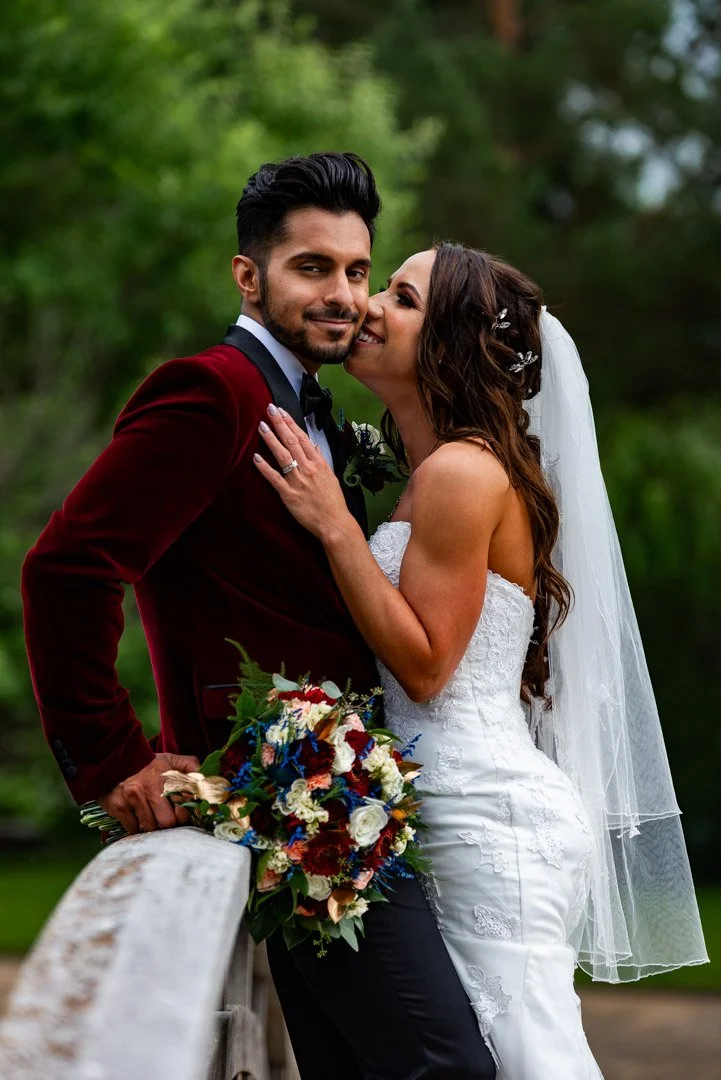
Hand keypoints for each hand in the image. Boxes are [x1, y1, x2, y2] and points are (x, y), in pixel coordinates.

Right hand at [98, 752, 200, 833]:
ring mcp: (132, 799)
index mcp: (165, 778)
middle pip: (166, 823)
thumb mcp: (171, 760)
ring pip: (149, 828)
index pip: (182, 810)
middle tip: (166, 817)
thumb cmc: (148, 764)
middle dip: (168, 823)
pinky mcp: (118, 807)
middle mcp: (149, 789)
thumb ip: (191, 767)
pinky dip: (136, 826)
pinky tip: (137, 816)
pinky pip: (132, 828)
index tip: (181, 813)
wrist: (115, 760)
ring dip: (152, 826)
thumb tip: (206, 781)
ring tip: (151, 816)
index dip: (183, 815)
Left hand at [254, 405, 354, 541]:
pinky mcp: (289, 495)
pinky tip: (256, 457)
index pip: (302, 438)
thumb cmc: (333, 502)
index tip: (281, 411)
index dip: (290, 423)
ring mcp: (298, 481)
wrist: (334, 523)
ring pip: (283, 456)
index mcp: (319, 463)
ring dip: (271, 440)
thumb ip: (320, 459)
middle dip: (279, 424)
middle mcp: (308, 468)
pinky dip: (265, 468)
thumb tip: (313, 446)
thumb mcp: (330, 476)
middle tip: (269, 410)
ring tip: (262, 426)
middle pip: (291, 442)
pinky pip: (275, 478)